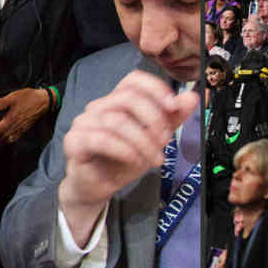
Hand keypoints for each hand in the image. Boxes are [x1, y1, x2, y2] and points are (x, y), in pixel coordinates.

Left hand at [0, 87, 49, 146]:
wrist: (42, 101)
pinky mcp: (24, 128)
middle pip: (2, 138)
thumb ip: (1, 103)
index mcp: (11, 118)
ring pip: (8, 139)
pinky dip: (8, 142)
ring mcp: (21, 128)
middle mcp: (16, 126)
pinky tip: (4, 141)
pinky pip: (15, 138)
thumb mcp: (12, 96)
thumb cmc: (28, 98)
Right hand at [58, 72, 198, 245]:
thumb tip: (191, 98)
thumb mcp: (153, 140)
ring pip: (118, 121)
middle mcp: (98, 107)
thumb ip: (171, 119)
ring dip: (143, 141)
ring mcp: (84, 122)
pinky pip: (102, 139)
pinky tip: (135, 160)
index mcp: (116, 101)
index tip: (173, 107)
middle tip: (165, 141)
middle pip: (129, 98)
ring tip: (153, 159)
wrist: (96, 187)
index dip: (155, 89)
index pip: (133, 80)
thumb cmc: (121, 161)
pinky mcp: (75, 141)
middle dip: (153, 119)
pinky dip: (125, 150)